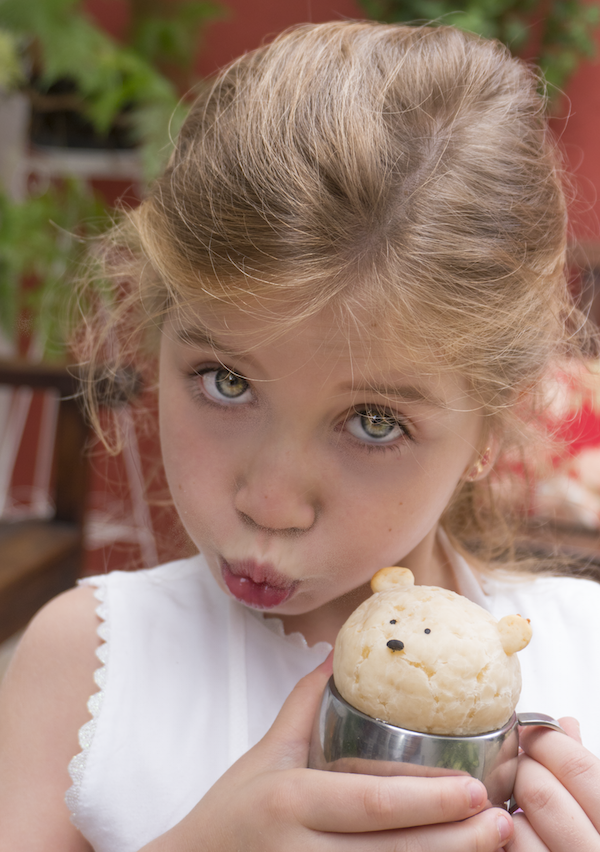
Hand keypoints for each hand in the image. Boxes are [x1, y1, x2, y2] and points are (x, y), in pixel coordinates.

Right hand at [142, 654, 511, 850]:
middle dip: (451, 840)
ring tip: (492, 849)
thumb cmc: (228, 814)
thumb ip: (303, 705)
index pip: (368, 802)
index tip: (474, 789)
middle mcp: (299, 850)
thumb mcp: (264, 755)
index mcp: (289, 800)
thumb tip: (336, 655)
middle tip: (500, 823)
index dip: (425, 799)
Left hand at [506, 717, 599, 849]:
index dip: (546, 741)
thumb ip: (591, 774)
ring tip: (516, 806)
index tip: (531, 734)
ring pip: (515, 826)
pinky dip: (502, 839)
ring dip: (507, 809)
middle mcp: (596, 851)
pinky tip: (513, 835)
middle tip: (518, 767)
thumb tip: (567, 725)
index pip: (577, 765)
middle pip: (539, 790)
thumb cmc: (597, 841)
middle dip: (520, 769)